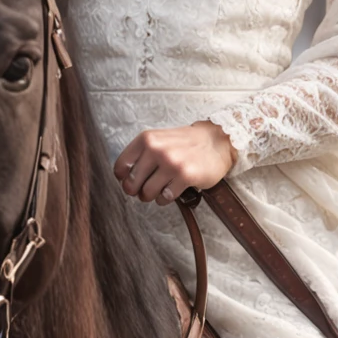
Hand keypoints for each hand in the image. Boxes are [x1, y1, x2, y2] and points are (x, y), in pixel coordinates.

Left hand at [113, 121, 236, 205]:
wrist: (216, 141)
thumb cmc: (185, 143)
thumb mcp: (159, 140)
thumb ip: (141, 155)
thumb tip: (124, 179)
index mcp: (147, 139)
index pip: (121, 166)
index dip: (123, 178)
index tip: (130, 180)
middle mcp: (157, 149)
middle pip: (131, 183)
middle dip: (136, 191)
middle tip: (144, 189)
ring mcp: (171, 163)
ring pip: (147, 193)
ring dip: (151, 195)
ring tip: (160, 189)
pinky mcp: (185, 176)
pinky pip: (164, 197)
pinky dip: (165, 198)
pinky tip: (172, 190)